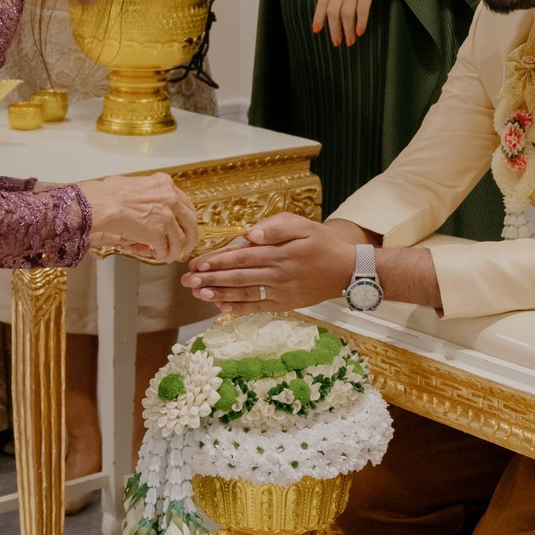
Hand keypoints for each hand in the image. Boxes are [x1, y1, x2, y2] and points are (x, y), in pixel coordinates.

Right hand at [80, 173, 195, 264]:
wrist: (101, 204)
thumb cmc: (109, 194)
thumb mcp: (136, 183)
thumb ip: (149, 192)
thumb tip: (149, 200)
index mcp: (165, 184)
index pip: (185, 203)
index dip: (186, 218)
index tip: (185, 226)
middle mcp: (170, 198)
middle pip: (190, 221)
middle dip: (190, 237)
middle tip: (187, 245)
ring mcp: (166, 216)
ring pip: (180, 239)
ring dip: (176, 250)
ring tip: (170, 255)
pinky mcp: (158, 232)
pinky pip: (166, 249)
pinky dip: (163, 255)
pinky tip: (160, 256)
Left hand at [182, 214, 357, 310]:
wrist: (347, 270)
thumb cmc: (323, 243)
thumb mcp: (303, 226)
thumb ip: (276, 228)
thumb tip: (250, 234)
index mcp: (279, 254)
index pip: (240, 257)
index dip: (216, 260)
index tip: (197, 263)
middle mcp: (277, 275)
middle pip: (237, 277)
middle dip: (210, 279)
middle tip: (187, 281)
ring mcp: (280, 292)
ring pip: (244, 294)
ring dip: (219, 294)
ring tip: (198, 294)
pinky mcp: (285, 304)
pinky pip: (257, 307)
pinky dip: (239, 308)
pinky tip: (222, 307)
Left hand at [311, 0, 394, 47]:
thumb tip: (338, 2)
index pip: (322, 2)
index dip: (318, 17)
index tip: (316, 30)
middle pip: (333, 12)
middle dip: (333, 30)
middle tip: (336, 42)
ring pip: (346, 14)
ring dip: (347, 30)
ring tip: (350, 41)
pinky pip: (361, 11)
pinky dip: (360, 23)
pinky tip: (361, 32)